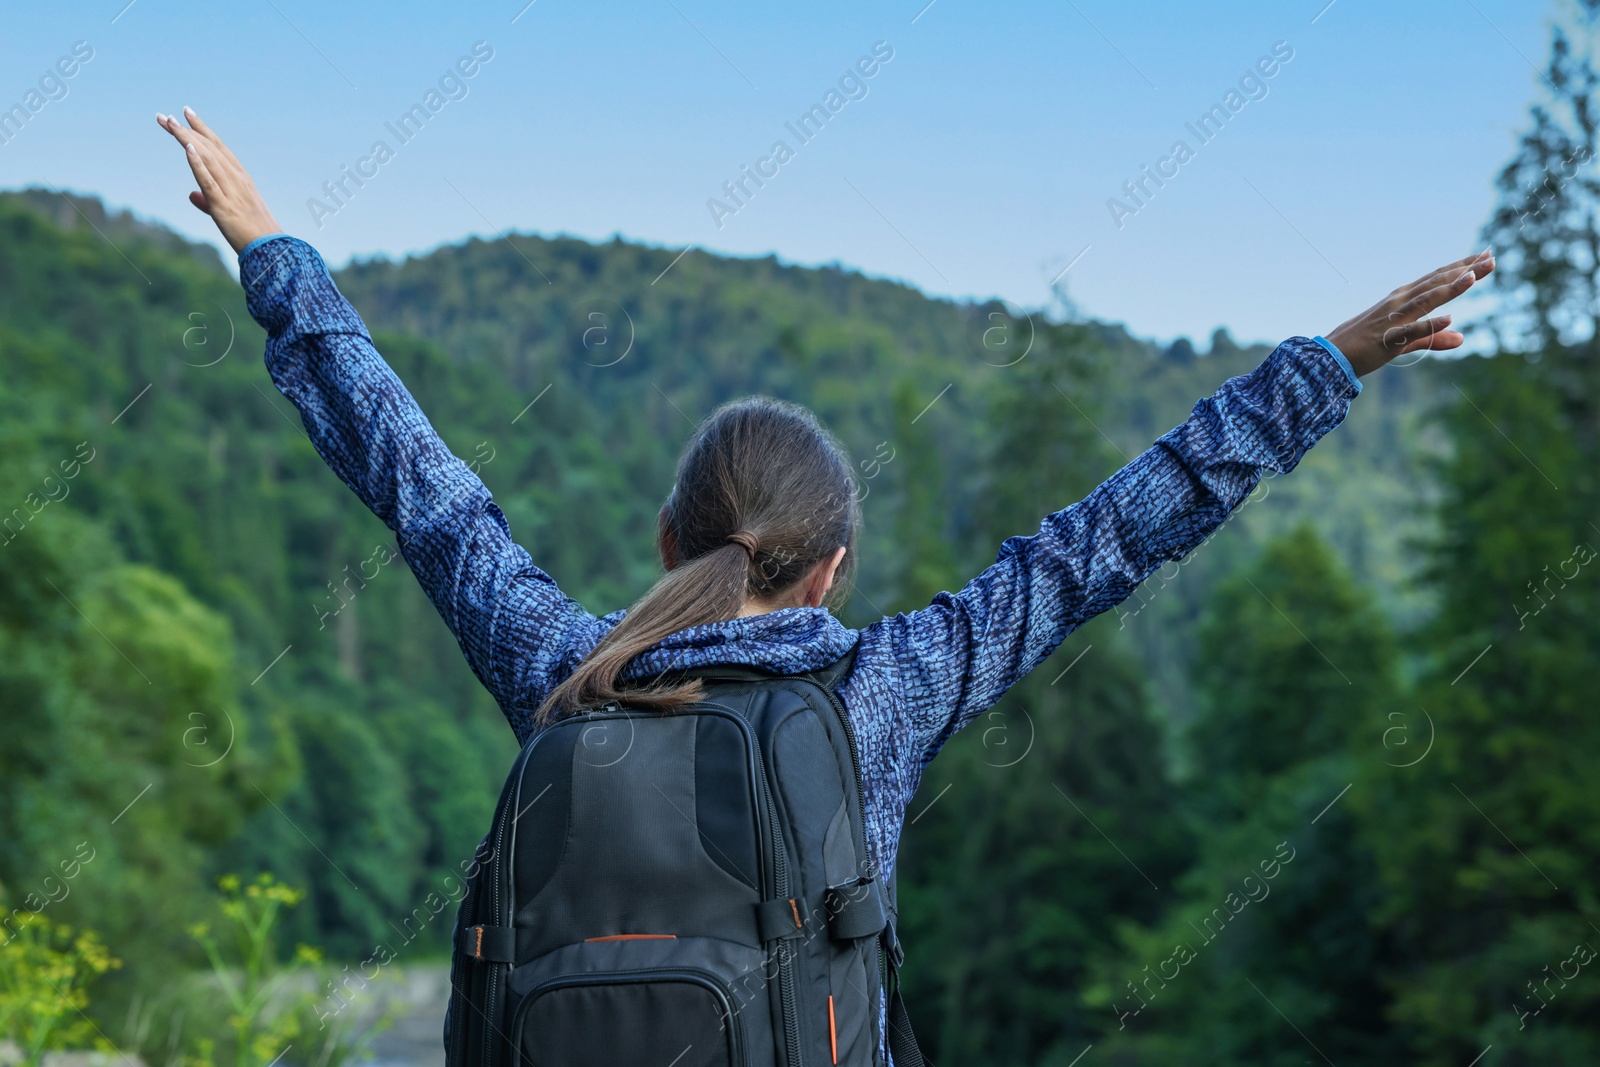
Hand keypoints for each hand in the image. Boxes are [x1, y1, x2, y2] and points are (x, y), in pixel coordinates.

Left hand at [156, 107, 281, 254]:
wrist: (270, 250)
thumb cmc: (253, 232)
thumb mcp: (229, 211)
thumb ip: (208, 200)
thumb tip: (192, 194)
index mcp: (241, 178)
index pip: (219, 147)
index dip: (202, 129)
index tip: (186, 113)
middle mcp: (237, 179)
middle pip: (209, 148)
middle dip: (186, 130)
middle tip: (165, 117)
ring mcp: (231, 191)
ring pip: (207, 158)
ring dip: (188, 139)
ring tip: (170, 124)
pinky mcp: (223, 206)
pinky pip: (209, 181)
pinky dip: (198, 163)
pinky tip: (187, 148)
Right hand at [1325, 249, 1495, 375]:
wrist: (1333, 355)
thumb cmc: (1368, 343)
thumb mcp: (1406, 339)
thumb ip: (1434, 337)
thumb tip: (1462, 338)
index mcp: (1404, 298)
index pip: (1438, 278)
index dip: (1462, 266)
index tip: (1486, 254)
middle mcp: (1400, 302)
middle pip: (1436, 283)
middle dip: (1464, 271)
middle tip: (1491, 258)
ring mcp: (1393, 319)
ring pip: (1425, 301)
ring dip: (1449, 289)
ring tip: (1473, 277)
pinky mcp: (1388, 340)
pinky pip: (1411, 332)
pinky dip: (1430, 325)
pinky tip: (1449, 318)